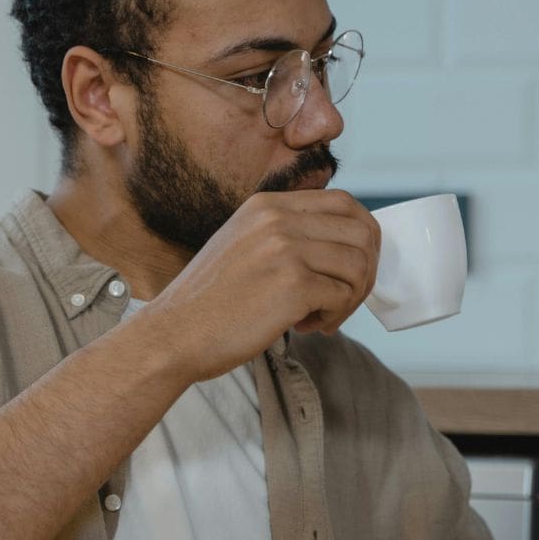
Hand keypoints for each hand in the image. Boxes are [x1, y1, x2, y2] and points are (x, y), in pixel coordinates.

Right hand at [137, 189, 379, 382]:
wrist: (172, 335)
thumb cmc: (210, 302)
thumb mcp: (244, 245)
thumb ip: (285, 235)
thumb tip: (345, 247)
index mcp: (268, 205)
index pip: (345, 203)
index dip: (362, 238)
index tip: (350, 270)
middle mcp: (278, 219)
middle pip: (362, 232)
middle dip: (366, 270)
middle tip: (344, 299)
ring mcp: (286, 249)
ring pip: (358, 265)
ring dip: (350, 298)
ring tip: (322, 317)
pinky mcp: (292, 285)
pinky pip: (342, 295)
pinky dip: (335, 316)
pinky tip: (308, 327)